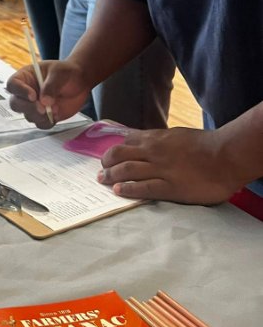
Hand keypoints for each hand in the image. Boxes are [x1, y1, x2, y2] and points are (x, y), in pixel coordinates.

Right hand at [7, 60, 91, 127]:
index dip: (20, 91)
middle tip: (43, 108)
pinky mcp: (43, 116)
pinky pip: (40, 124)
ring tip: (56, 107)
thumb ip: (51, 85)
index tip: (33, 96)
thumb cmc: (67, 72)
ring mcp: (34, 105)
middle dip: (28, 108)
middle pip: (15, 103)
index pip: (13, 84)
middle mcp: (26, 92)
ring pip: (27, 115)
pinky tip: (57, 113)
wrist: (80, 82)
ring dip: (40, 115)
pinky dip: (48, 122)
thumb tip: (44, 101)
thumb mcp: (60, 72)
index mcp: (25, 77)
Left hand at [98, 128, 243, 204]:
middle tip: (101, 170)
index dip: (114, 149)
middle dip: (106, 162)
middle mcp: (153, 151)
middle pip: (120, 155)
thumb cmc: (205, 145)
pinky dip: (128, 189)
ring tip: (103, 181)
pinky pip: (143, 188)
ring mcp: (160, 169)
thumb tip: (148, 141)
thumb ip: (161, 139)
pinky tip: (118, 191)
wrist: (225, 156)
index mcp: (156, 138)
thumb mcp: (178, 135)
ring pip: (127, 170)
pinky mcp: (170, 187)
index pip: (126, 141)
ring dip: (111, 176)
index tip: (107, 156)